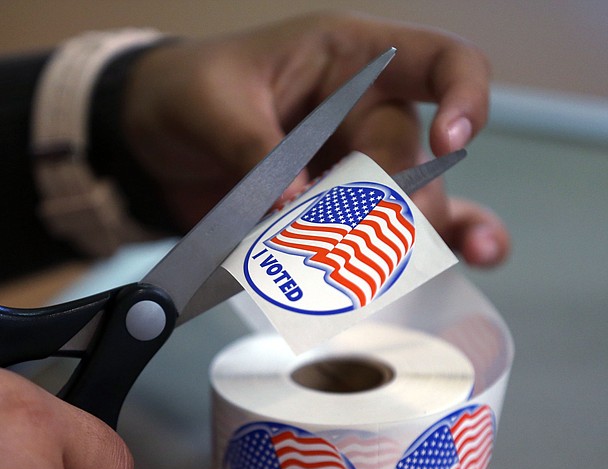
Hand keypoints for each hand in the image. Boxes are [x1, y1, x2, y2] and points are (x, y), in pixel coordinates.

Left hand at [123, 12, 509, 265]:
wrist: (151, 142)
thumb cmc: (186, 93)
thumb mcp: (212, 105)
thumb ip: (255, 149)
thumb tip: (295, 202)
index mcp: (346, 58)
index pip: (436, 60)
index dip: (463, 94)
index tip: (453, 138)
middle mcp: (363, 111)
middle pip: (411, 155)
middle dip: (391, 198)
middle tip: (358, 229)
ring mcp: (352, 165)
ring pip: (404, 203)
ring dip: (392, 237)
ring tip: (370, 266)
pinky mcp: (335, 211)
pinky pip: (387, 230)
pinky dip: (415, 252)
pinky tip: (457, 263)